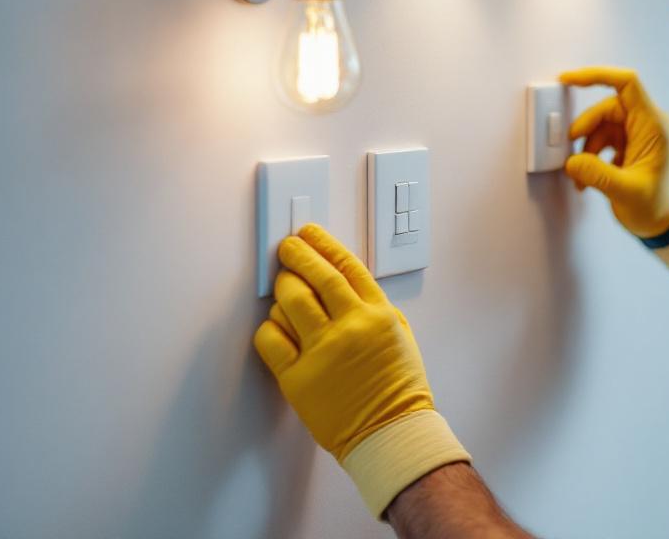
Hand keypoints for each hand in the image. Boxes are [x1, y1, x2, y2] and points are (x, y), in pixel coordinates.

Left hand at [254, 224, 469, 517]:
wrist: (390, 434)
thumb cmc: (398, 391)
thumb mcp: (400, 337)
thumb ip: (375, 309)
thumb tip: (345, 285)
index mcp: (378, 315)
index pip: (347, 265)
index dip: (325, 244)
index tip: (310, 234)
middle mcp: (351, 327)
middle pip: (317, 276)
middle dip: (297, 254)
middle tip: (287, 247)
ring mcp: (323, 351)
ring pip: (291, 301)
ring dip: (283, 287)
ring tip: (283, 286)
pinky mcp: (298, 378)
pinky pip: (271, 339)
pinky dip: (268, 327)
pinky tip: (274, 325)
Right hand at [559, 66, 668, 237]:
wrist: (662, 224)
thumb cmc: (654, 208)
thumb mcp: (625, 192)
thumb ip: (596, 174)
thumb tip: (572, 161)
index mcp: (654, 126)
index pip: (627, 84)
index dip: (597, 75)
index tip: (569, 79)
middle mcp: (648, 124)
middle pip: (608, 107)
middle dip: (585, 129)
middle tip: (573, 154)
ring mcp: (638, 133)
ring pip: (602, 124)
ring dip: (586, 147)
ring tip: (581, 176)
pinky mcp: (629, 144)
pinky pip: (603, 137)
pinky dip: (590, 154)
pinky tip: (587, 177)